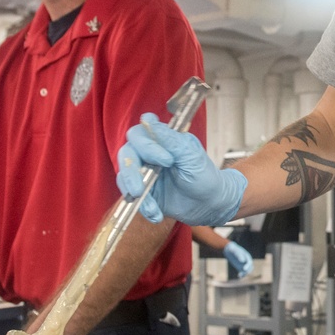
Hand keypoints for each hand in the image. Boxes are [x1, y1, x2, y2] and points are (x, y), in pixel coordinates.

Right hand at [117, 114, 247, 225]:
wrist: (210, 204)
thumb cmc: (204, 175)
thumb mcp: (190, 155)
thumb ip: (170, 139)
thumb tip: (148, 120)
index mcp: (161, 140)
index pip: (140, 133)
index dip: (145, 144)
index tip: (167, 159)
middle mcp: (148, 154)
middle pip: (127, 153)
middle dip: (132, 170)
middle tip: (144, 185)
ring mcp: (143, 173)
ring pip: (124, 176)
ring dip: (134, 191)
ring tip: (151, 206)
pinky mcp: (143, 191)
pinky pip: (131, 197)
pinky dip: (143, 206)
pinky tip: (155, 214)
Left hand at [223, 241, 253, 275]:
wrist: (229, 250)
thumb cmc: (232, 249)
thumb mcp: (234, 251)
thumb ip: (238, 255)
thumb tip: (242, 261)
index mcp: (247, 256)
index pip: (249, 262)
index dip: (247, 266)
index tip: (244, 269)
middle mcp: (246, 261)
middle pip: (250, 268)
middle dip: (247, 271)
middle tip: (242, 273)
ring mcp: (243, 264)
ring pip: (247, 271)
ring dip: (244, 274)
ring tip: (239, 275)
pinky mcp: (240, 267)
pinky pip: (242, 272)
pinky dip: (241, 275)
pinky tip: (238, 276)